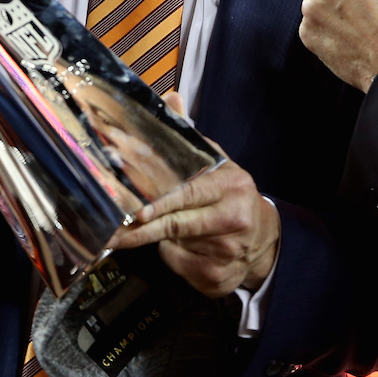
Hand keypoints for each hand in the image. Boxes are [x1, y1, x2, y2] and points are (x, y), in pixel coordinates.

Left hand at [111, 147, 279, 297]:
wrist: (265, 238)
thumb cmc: (229, 194)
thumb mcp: (216, 161)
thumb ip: (189, 135)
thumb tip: (171, 97)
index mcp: (231, 187)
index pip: (188, 194)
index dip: (160, 204)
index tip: (136, 211)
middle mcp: (233, 220)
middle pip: (177, 225)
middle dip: (141, 230)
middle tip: (112, 232)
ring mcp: (227, 253)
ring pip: (174, 247)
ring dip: (158, 238)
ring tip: (156, 228)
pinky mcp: (219, 279)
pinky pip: (179, 267)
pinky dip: (171, 256)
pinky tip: (180, 246)